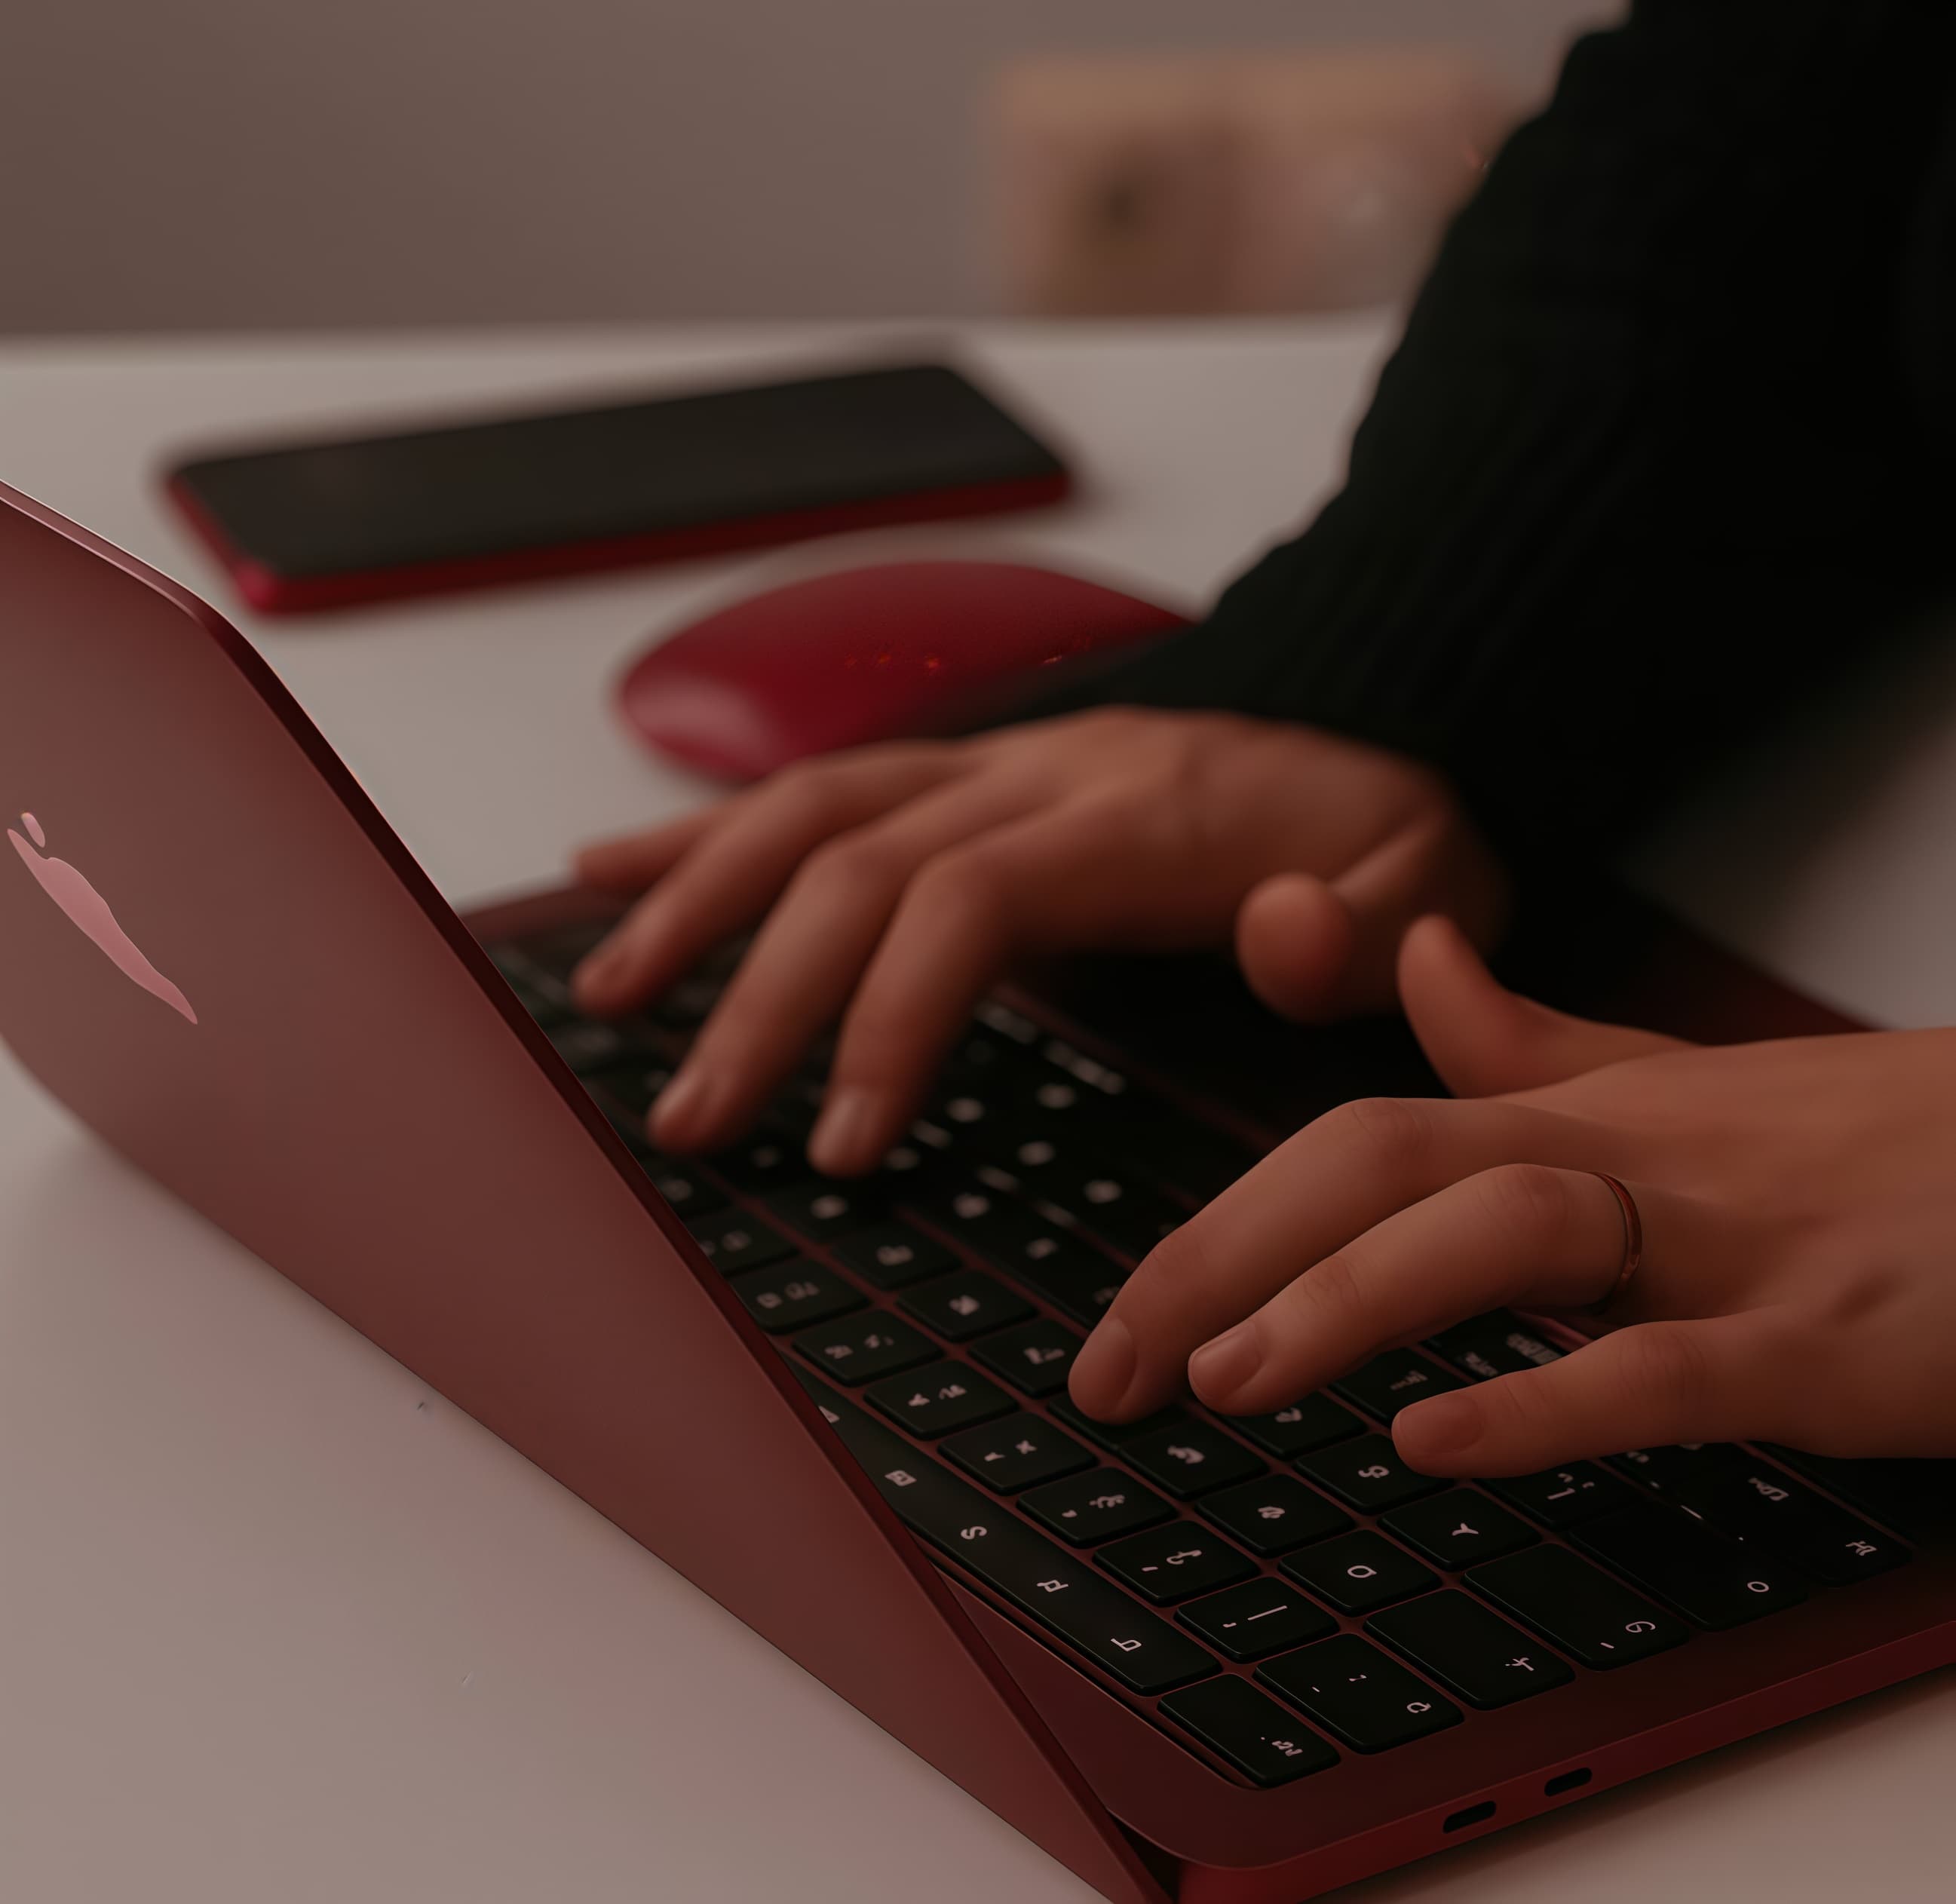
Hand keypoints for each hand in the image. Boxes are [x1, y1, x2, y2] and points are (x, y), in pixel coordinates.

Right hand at [569, 709, 1505, 1172]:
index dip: (888, 1017)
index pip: (961, 900)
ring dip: (696, 896)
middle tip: (697, 1125)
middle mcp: (1037, 773)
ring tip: (610, 995)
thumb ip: (1368, 926)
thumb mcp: (1435, 881)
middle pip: (852, 862)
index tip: (846, 1144)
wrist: (1379, 704)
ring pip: (810, 808)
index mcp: (1130, 814)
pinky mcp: (965, 769)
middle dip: (761, 995)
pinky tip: (617, 868)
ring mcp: (990, 761)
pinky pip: (821, 784)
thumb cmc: (1392, 822)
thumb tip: (1278, 936)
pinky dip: (710, 829)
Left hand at [1069, 914, 1955, 1468]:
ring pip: (1505, 1234)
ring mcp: (1730, 1244)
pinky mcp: (1829, 1342)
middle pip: (1387, 1163)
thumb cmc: (1884, 1140)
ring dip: (1349, 1301)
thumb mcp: (1689, 1084)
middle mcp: (1636, 1158)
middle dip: (1227, 1255)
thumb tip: (1415, 963)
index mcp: (1594, 1112)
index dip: (1227, 1214)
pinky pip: (1667, 1365)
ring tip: (1226, 1379)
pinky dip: (1545, 1401)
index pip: (1366, 1138)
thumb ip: (1538, 1043)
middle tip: (1111, 1368)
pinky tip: (1435, 1440)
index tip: (1127, 1310)